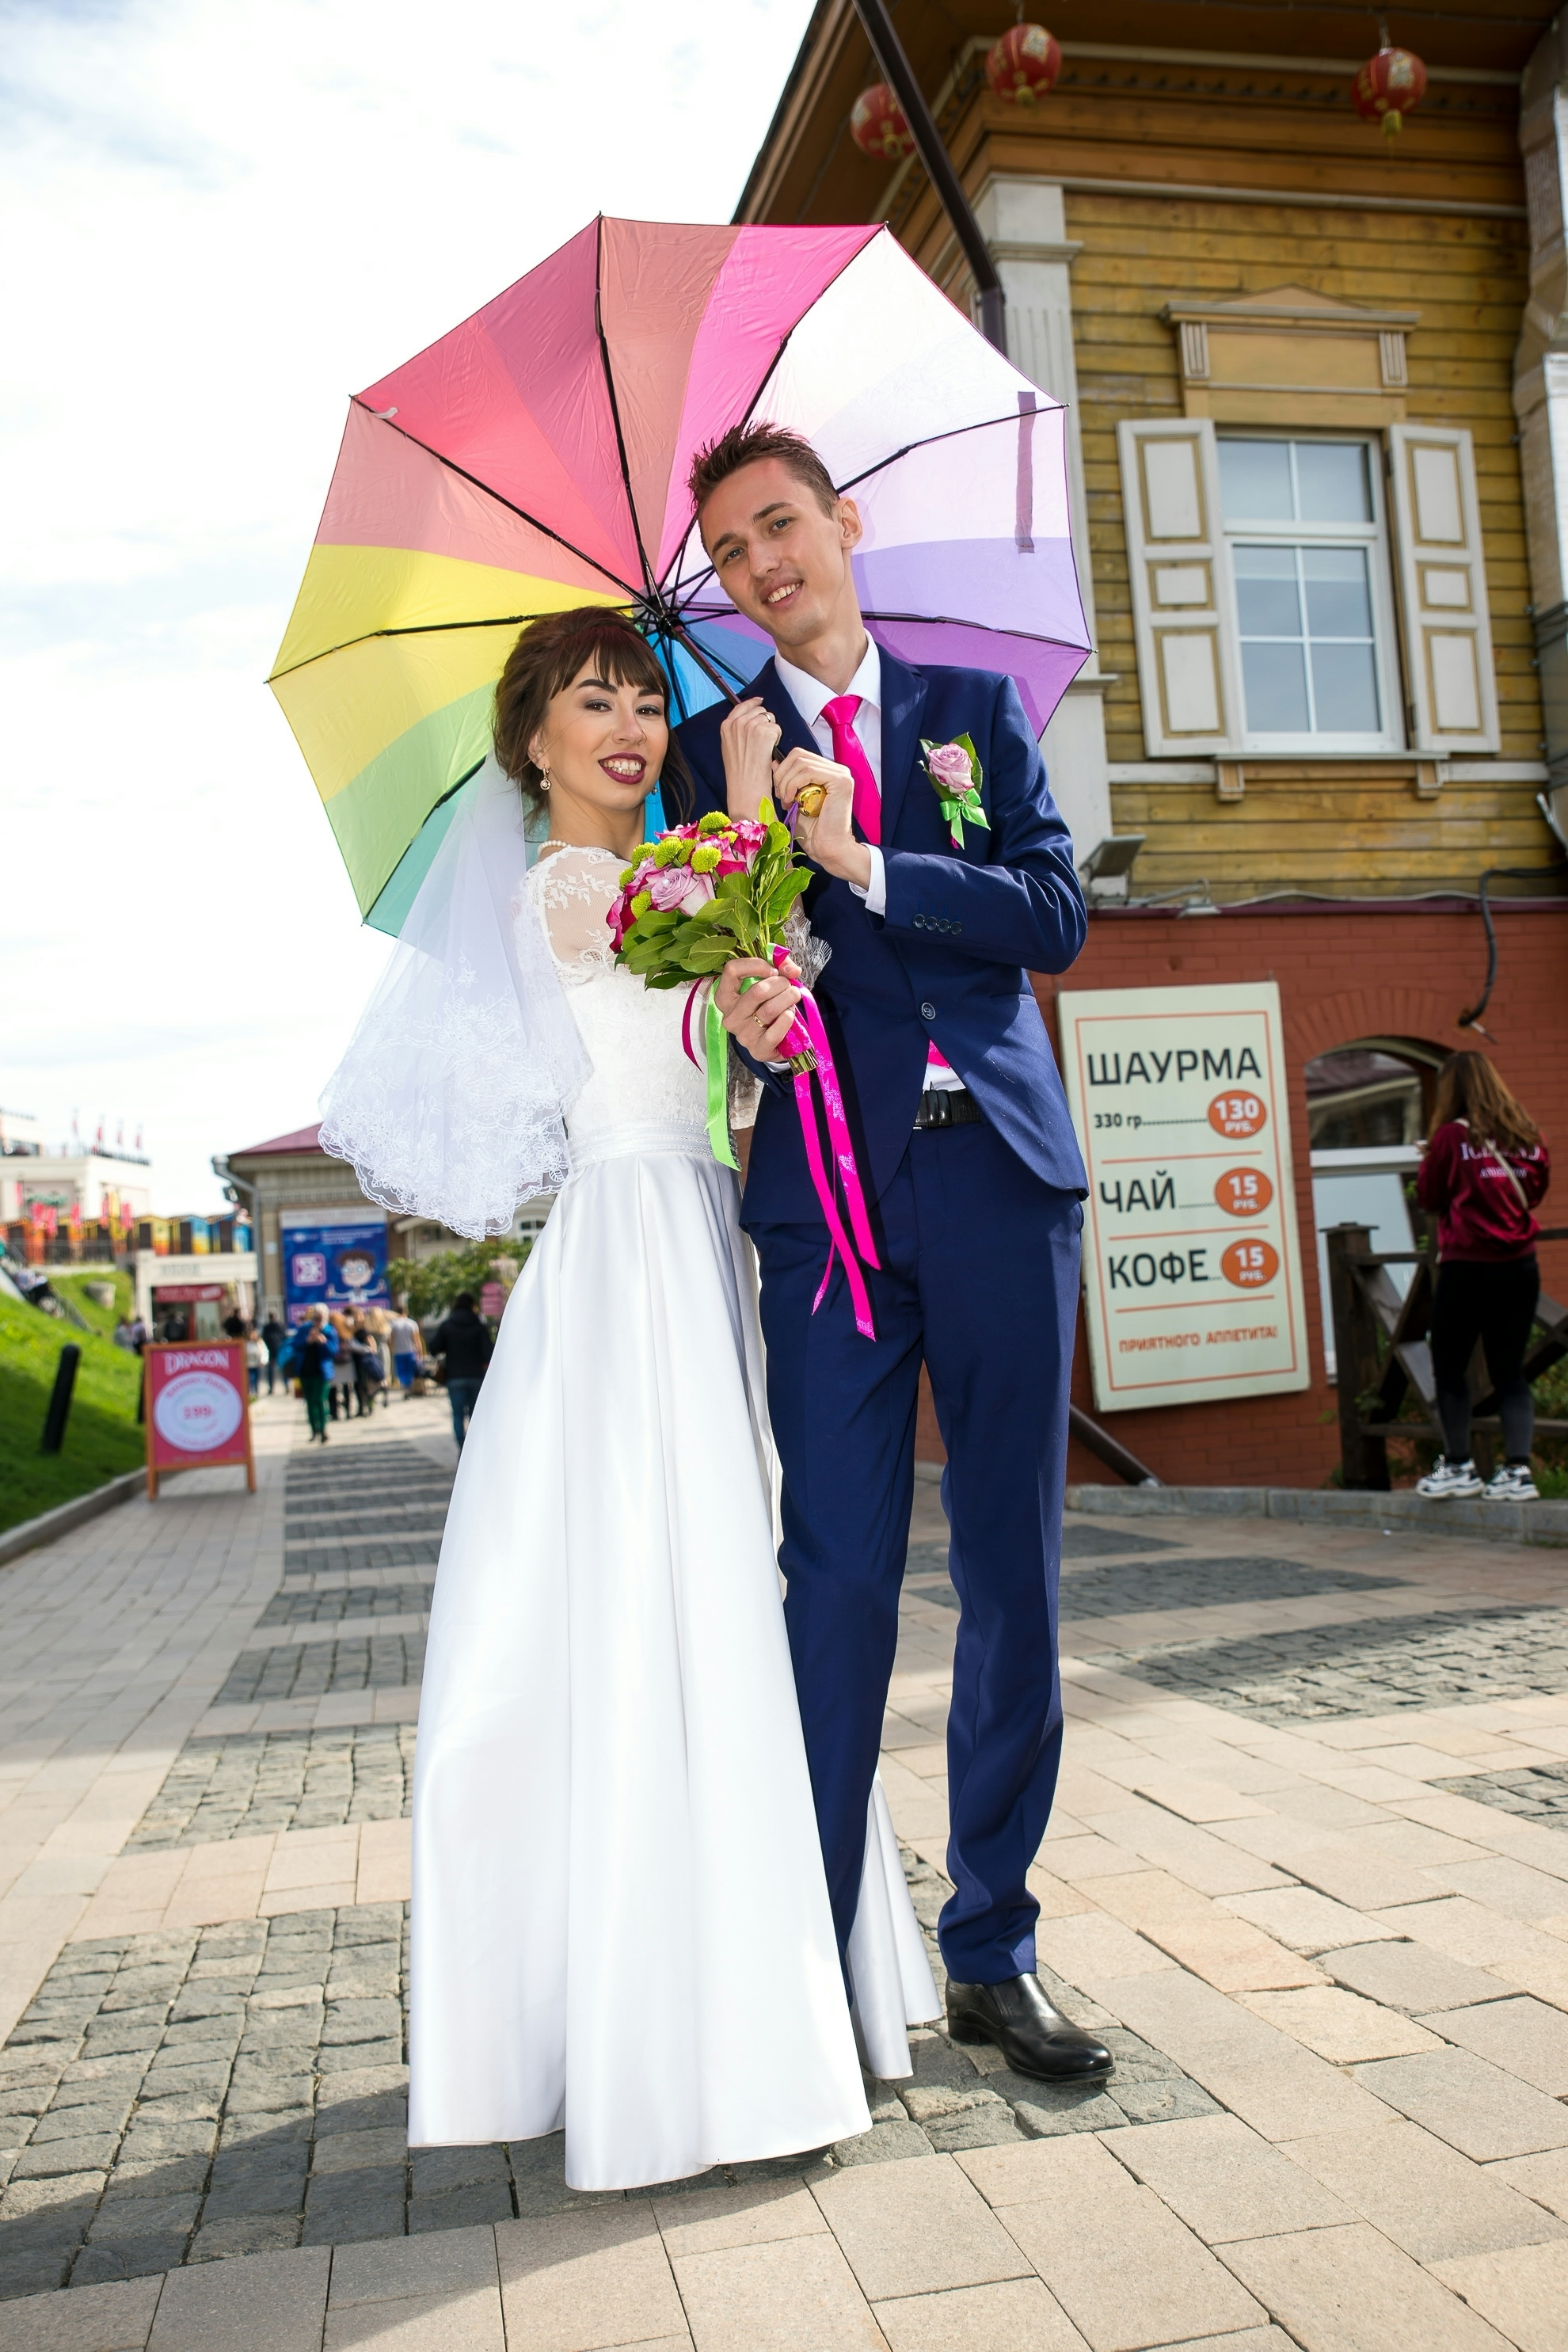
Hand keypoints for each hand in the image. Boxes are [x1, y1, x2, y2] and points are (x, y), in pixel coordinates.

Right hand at [715, 955, 802, 1058]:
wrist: (775, 1039)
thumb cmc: (767, 1005)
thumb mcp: (769, 981)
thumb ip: (780, 967)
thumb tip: (792, 970)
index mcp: (725, 996)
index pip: (732, 970)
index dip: (757, 965)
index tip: (773, 970)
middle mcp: (730, 1016)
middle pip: (757, 991)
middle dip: (780, 984)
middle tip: (789, 985)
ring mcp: (742, 1035)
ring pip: (769, 1010)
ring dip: (788, 999)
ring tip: (793, 997)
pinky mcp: (757, 1050)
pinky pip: (775, 1032)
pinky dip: (787, 1019)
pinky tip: (790, 1014)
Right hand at [718, 698, 782, 819]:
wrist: (745, 788)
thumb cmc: (739, 774)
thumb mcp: (730, 748)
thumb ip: (737, 732)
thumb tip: (751, 721)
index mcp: (727, 726)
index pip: (742, 706)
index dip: (754, 703)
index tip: (760, 701)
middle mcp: (738, 723)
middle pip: (760, 711)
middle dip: (765, 722)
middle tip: (763, 742)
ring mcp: (751, 726)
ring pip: (770, 719)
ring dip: (772, 731)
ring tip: (764, 749)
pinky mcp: (765, 732)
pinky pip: (777, 728)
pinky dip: (777, 739)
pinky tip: (769, 752)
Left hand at [773, 747, 871, 887]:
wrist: (828, 849)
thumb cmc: (813, 830)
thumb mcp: (794, 800)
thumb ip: (787, 780)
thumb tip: (775, 762)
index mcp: (827, 772)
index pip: (798, 755)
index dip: (782, 770)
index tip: (779, 792)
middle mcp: (837, 770)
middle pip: (798, 755)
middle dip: (781, 775)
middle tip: (781, 797)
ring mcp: (841, 774)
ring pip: (801, 762)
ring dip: (786, 782)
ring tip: (787, 801)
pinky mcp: (841, 781)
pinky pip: (808, 772)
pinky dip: (794, 784)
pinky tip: (792, 800)